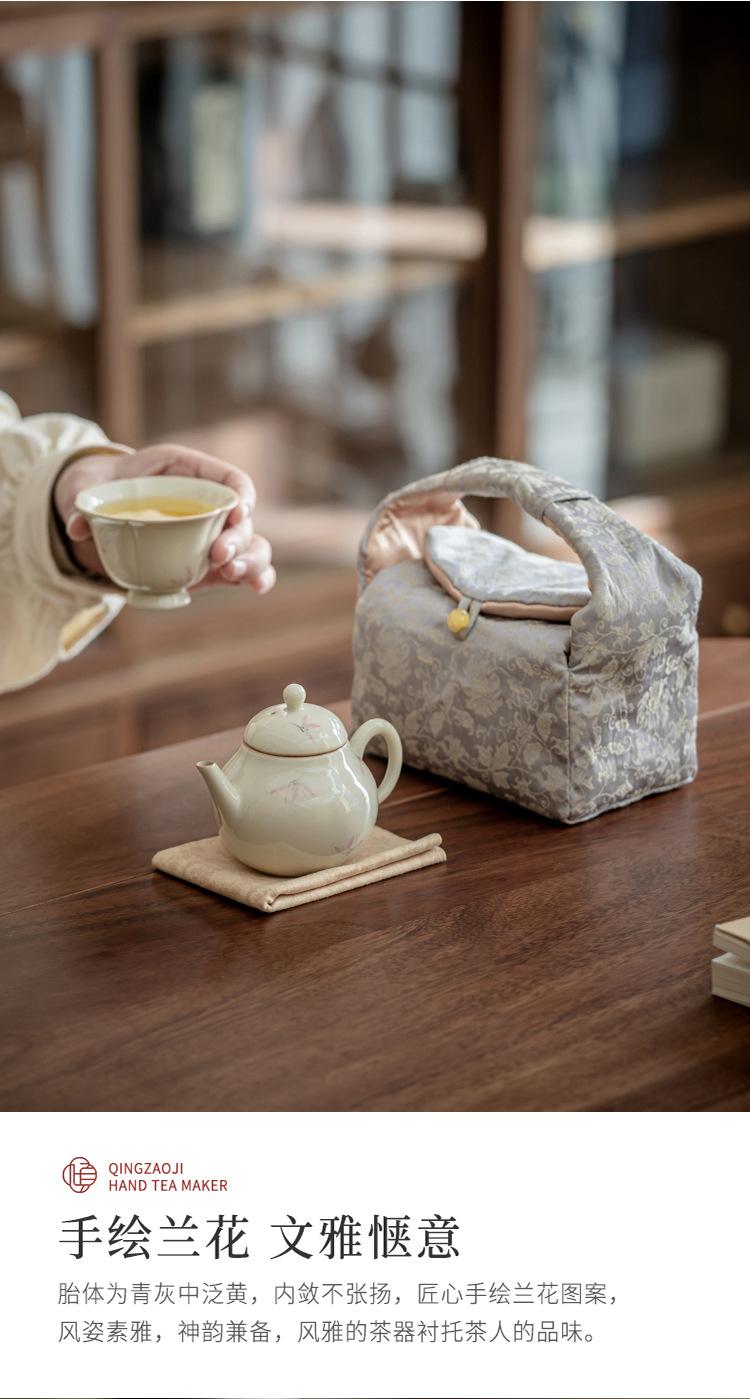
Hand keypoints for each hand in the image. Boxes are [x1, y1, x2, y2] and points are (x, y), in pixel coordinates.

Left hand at [54, 443, 275, 593]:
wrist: (103, 508)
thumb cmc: (104, 487)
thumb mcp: (90, 485)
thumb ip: (85, 501)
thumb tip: (78, 526)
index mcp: (188, 472)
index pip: (230, 478)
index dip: (241, 495)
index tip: (236, 512)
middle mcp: (208, 504)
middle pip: (243, 518)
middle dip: (238, 538)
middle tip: (218, 556)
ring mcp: (213, 536)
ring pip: (251, 545)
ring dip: (250, 560)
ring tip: (233, 574)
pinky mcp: (211, 564)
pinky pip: (243, 569)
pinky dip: (255, 578)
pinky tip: (256, 588)